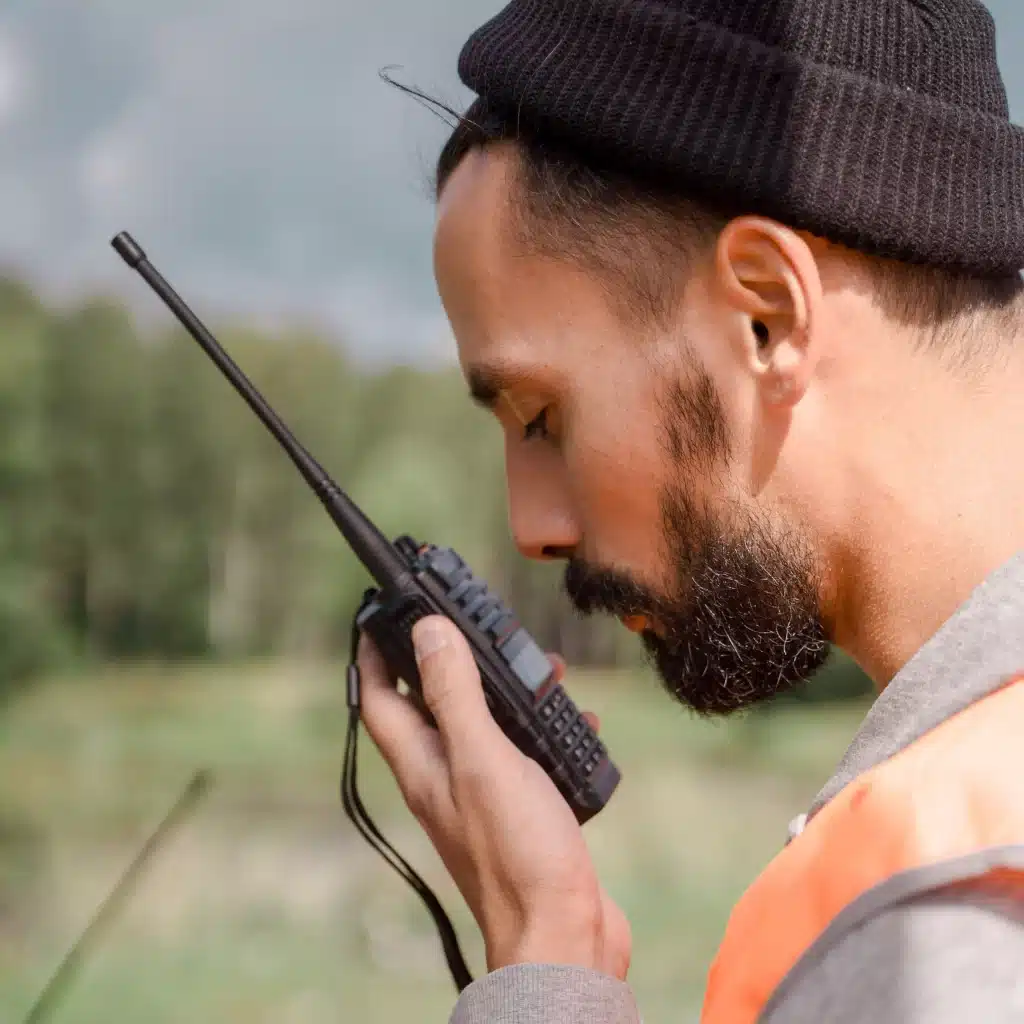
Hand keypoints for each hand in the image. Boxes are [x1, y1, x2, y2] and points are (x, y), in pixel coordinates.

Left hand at [357, 615, 630, 979]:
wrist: (563, 934)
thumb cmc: (516, 857)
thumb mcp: (482, 759)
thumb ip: (454, 695)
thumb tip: (426, 634)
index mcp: (423, 764)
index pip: (379, 698)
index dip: (373, 652)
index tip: (381, 614)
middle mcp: (445, 778)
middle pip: (434, 704)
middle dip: (456, 661)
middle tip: (479, 629)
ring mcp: (483, 795)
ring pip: (486, 725)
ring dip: (509, 692)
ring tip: (545, 670)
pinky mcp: (521, 811)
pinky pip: (526, 754)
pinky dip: (546, 729)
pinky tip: (576, 722)